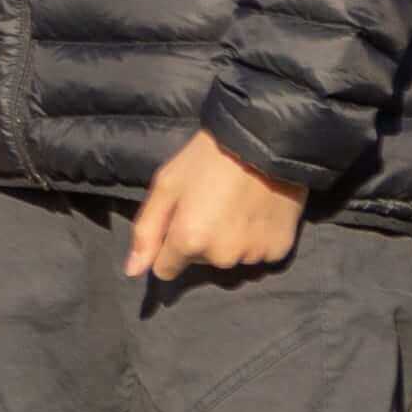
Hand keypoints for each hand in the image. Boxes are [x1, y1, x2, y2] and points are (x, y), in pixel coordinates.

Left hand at [128, 132, 304, 284]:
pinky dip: (257, 238)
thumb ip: (146, 231)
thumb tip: (132, 271)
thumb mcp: (166, 185)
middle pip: (200, 262)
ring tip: (237, 206)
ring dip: (231, 240)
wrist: (265, 141)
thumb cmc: (209, 158)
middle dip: (201, 241)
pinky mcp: (279, 250)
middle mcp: (221, 257)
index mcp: (189, 241)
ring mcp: (253, 256)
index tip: (181, 223)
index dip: (169, 247)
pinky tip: (259, 212)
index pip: (166, 270)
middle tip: (212, 205)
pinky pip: (260, 253)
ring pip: (231, 258)